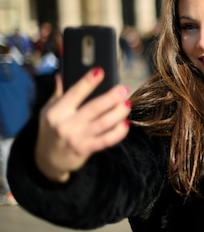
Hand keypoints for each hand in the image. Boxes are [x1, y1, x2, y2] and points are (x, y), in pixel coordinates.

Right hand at [35, 68, 131, 182]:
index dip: (87, 82)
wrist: (47, 160)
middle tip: (124, 89)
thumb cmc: (51, 130)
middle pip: (93, 108)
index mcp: (56, 112)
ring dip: (118, 113)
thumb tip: (62, 74)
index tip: (99, 71)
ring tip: (127, 104)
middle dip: (111, 98)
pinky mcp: (85, 149)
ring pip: (103, 123)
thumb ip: (58, 93)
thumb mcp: (48, 110)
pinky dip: (118, 133)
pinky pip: (105, 140)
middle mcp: (65, 125)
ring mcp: (76, 138)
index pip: (74, 93)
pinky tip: (125, 124)